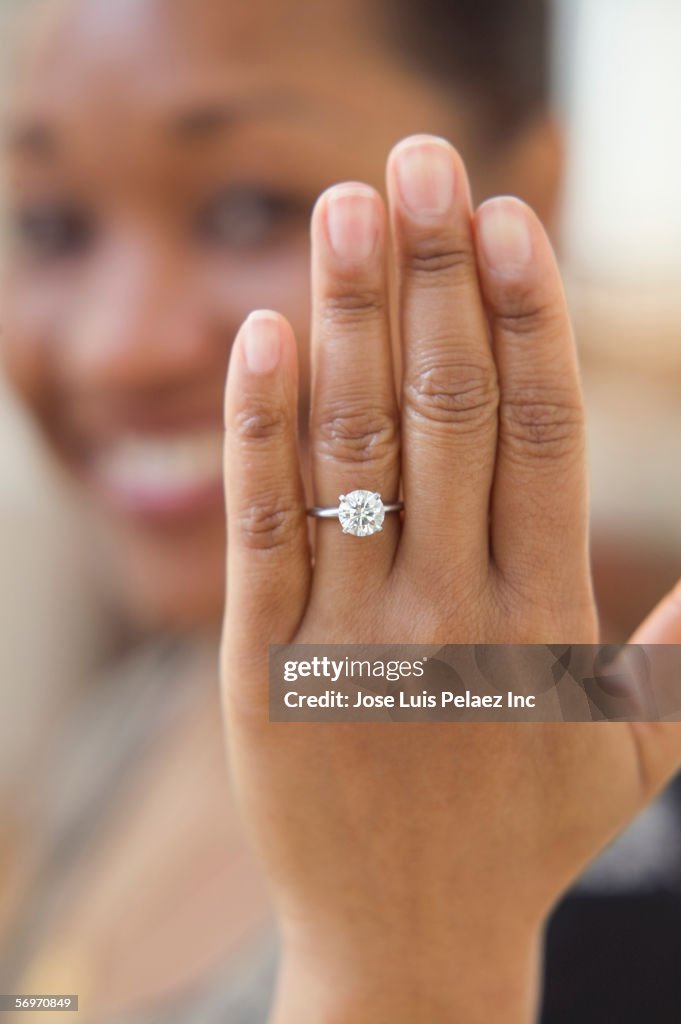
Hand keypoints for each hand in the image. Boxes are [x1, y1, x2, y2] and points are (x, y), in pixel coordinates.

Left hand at [221, 134, 680, 1022]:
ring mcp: (350, 633)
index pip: (537, 428)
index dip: (524, 312)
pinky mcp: (263, 663)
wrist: (407, 944)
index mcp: (543, 615)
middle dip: (434, 275)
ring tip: (343, 206)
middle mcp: (451, 610)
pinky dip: (260, 426)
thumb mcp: (632, 752)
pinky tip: (263, 333)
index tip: (504, 216)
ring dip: (349, 317)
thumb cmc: (522, 837)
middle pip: (445, 409)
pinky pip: (261, 526)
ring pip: (352, 448)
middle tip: (418, 158)